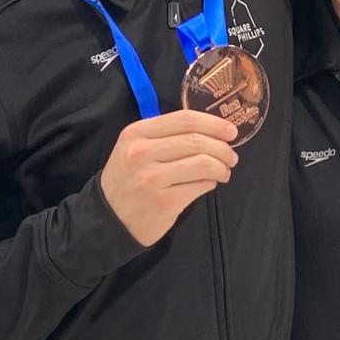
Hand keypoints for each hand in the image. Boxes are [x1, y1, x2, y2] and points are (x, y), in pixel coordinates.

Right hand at [100, 110, 238, 246]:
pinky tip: (209, 184)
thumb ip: (165, 135)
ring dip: (221, 167)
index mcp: (137, 133)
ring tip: (224, 171)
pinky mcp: (163, 202)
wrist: (107, 220)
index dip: (213, 123)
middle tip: (231, 156)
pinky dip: (211, 183)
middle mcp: (142, 152)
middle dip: (222, 148)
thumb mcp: (134, 148)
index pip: (185, 120)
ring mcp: (152, 178)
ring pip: (203, 163)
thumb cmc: (128, 180)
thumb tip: (212, 131)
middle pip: (197, 141)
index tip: (230, 131)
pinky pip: (200, 186)